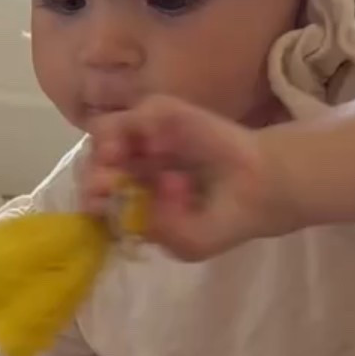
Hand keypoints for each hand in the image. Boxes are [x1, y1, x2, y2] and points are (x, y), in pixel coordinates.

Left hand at [83, 97, 289, 260]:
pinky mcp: (166, 115)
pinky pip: (136, 112)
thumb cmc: (223, 220)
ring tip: (118, 159)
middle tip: (109, 185)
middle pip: (92, 165)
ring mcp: (147, 140)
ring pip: (103, 134)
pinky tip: (155, 146)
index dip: (93, 202)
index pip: (95, 198)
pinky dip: (135, 126)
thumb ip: (157, 232)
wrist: (262, 190)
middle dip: (93, 177)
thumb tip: (130, 206)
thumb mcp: (188, 243)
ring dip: (103, 148)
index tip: (104, 207)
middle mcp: (134, 169)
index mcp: (133, 200)